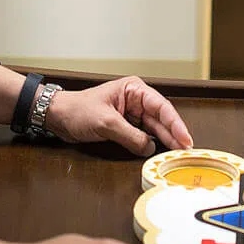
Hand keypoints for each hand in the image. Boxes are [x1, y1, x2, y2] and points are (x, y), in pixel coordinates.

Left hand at [42, 76, 192, 152]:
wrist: (57, 117)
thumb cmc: (77, 110)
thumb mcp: (106, 123)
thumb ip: (130, 136)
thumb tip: (149, 148)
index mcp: (134, 90)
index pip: (161, 107)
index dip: (175, 124)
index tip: (185, 139)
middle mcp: (136, 100)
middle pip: (161, 118)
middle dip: (174, 134)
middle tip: (186, 150)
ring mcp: (131, 114)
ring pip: (154, 128)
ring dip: (165, 140)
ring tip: (177, 153)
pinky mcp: (125, 126)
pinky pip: (143, 136)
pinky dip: (151, 144)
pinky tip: (160, 152)